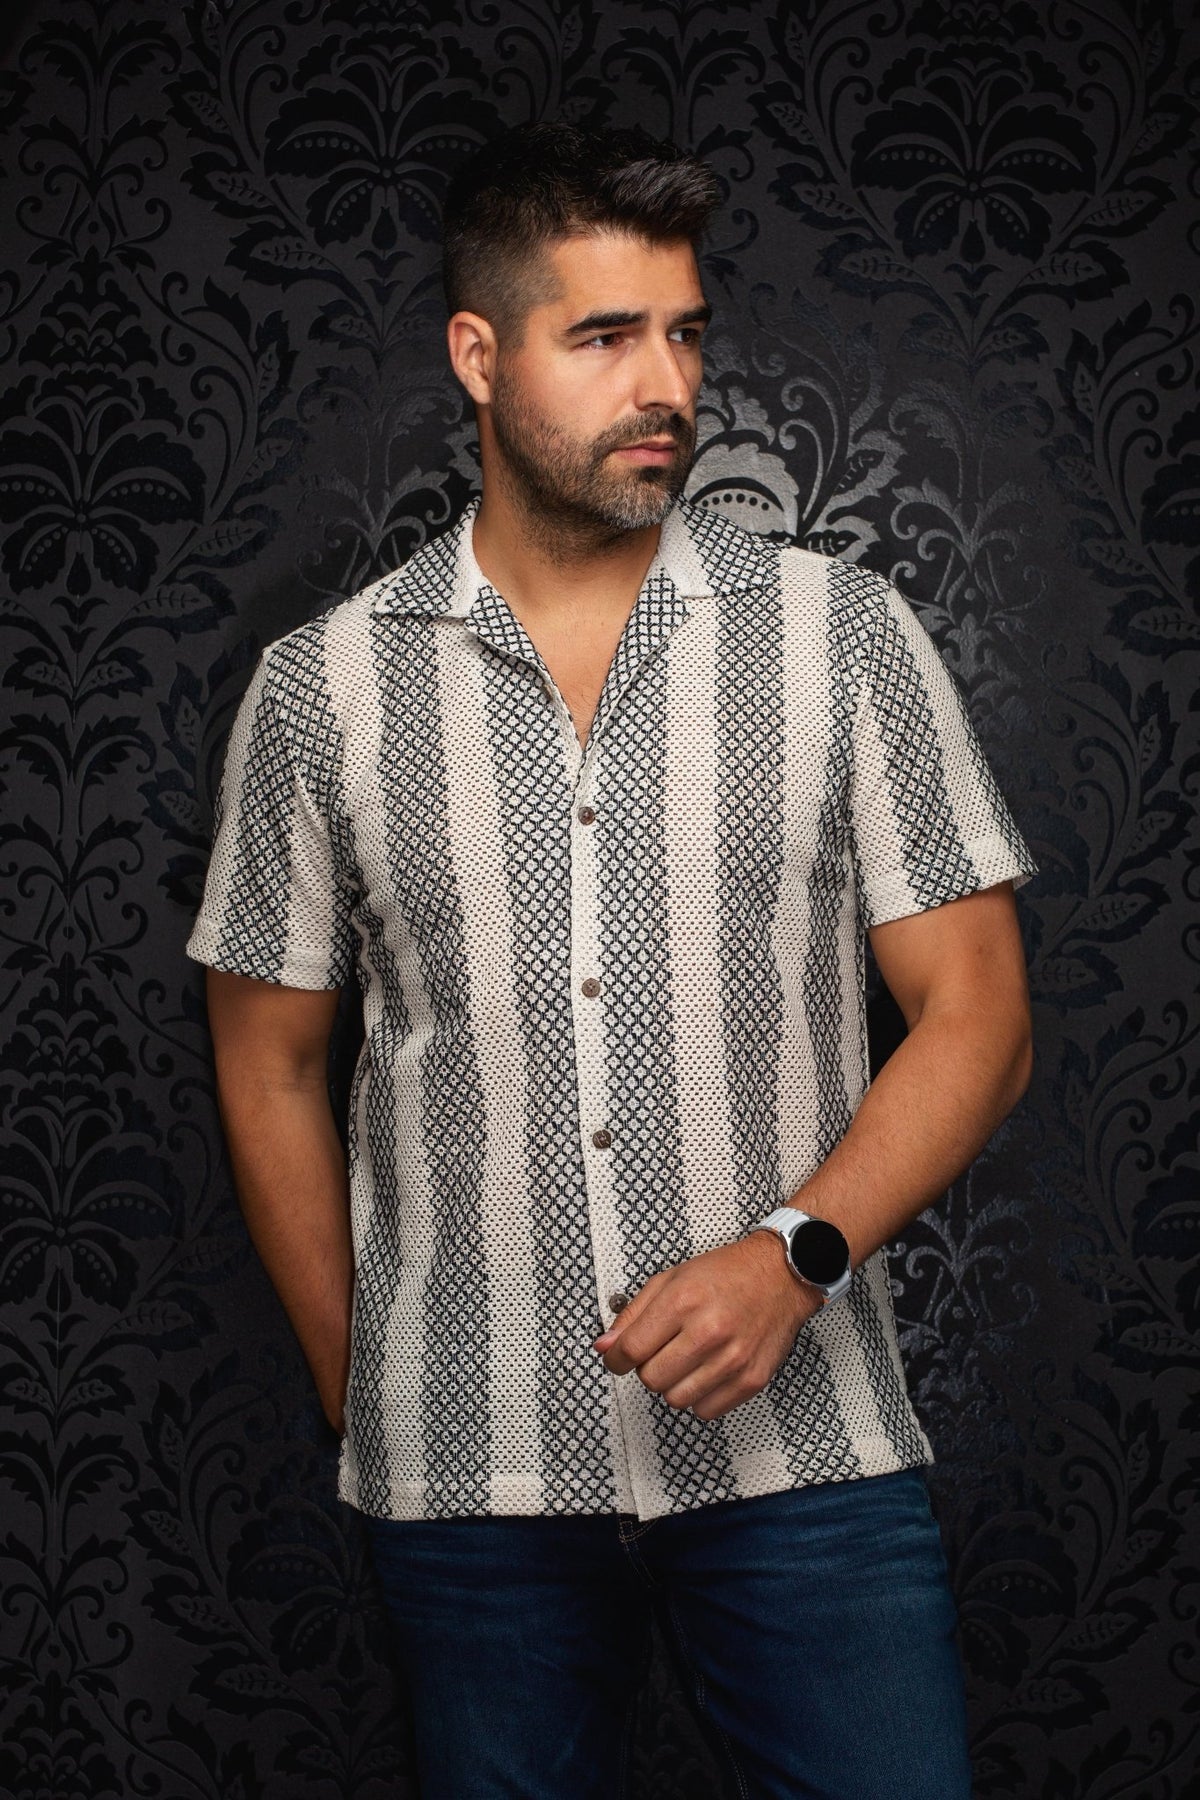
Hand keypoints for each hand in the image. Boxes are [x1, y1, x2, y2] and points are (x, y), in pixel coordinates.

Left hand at [592, 1231, 820, 1420]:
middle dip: (647, 1368)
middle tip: (661, 1351)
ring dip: (673, 1384)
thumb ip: (633, 1314)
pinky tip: (706, 1371)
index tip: (617, 1358)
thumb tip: (605, 1347)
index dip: (615, 1359)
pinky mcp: (751, 1380)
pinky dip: (699, 1396)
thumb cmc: (726, 1274)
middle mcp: (708, 1332)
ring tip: (686, 1359)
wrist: (780, 1276)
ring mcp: (732, 1360)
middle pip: (650, 1379)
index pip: (631, 1350)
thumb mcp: (671, 1279)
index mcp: (683, 1302)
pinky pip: (706, 1410)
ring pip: (676, 1399)